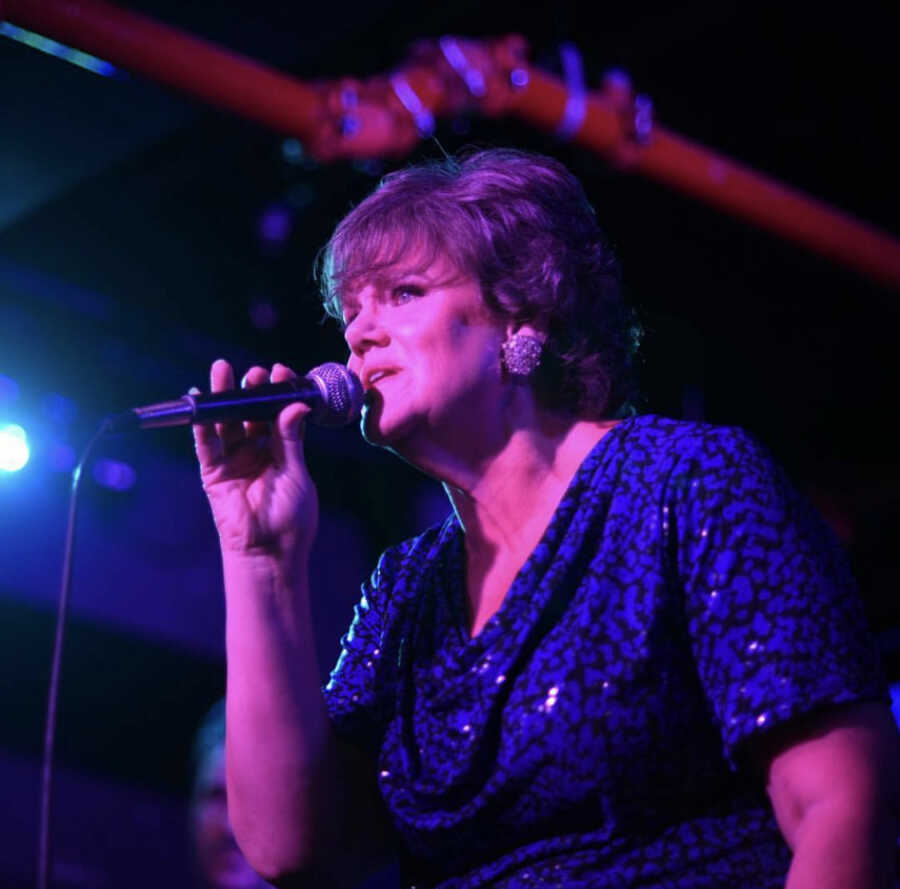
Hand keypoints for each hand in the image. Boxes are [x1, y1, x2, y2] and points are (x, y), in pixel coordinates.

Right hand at [193, 359, 318, 559]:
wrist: (271, 551)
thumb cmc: (291, 517)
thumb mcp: (296, 472)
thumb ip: (291, 438)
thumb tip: (296, 405)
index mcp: (282, 448)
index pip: (279, 412)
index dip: (279, 392)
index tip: (281, 372)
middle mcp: (257, 449)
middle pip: (251, 412)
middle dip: (252, 389)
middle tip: (256, 372)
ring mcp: (234, 459)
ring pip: (227, 421)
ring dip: (224, 396)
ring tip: (223, 371)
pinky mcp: (214, 472)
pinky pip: (206, 443)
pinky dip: (201, 422)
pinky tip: (199, 399)